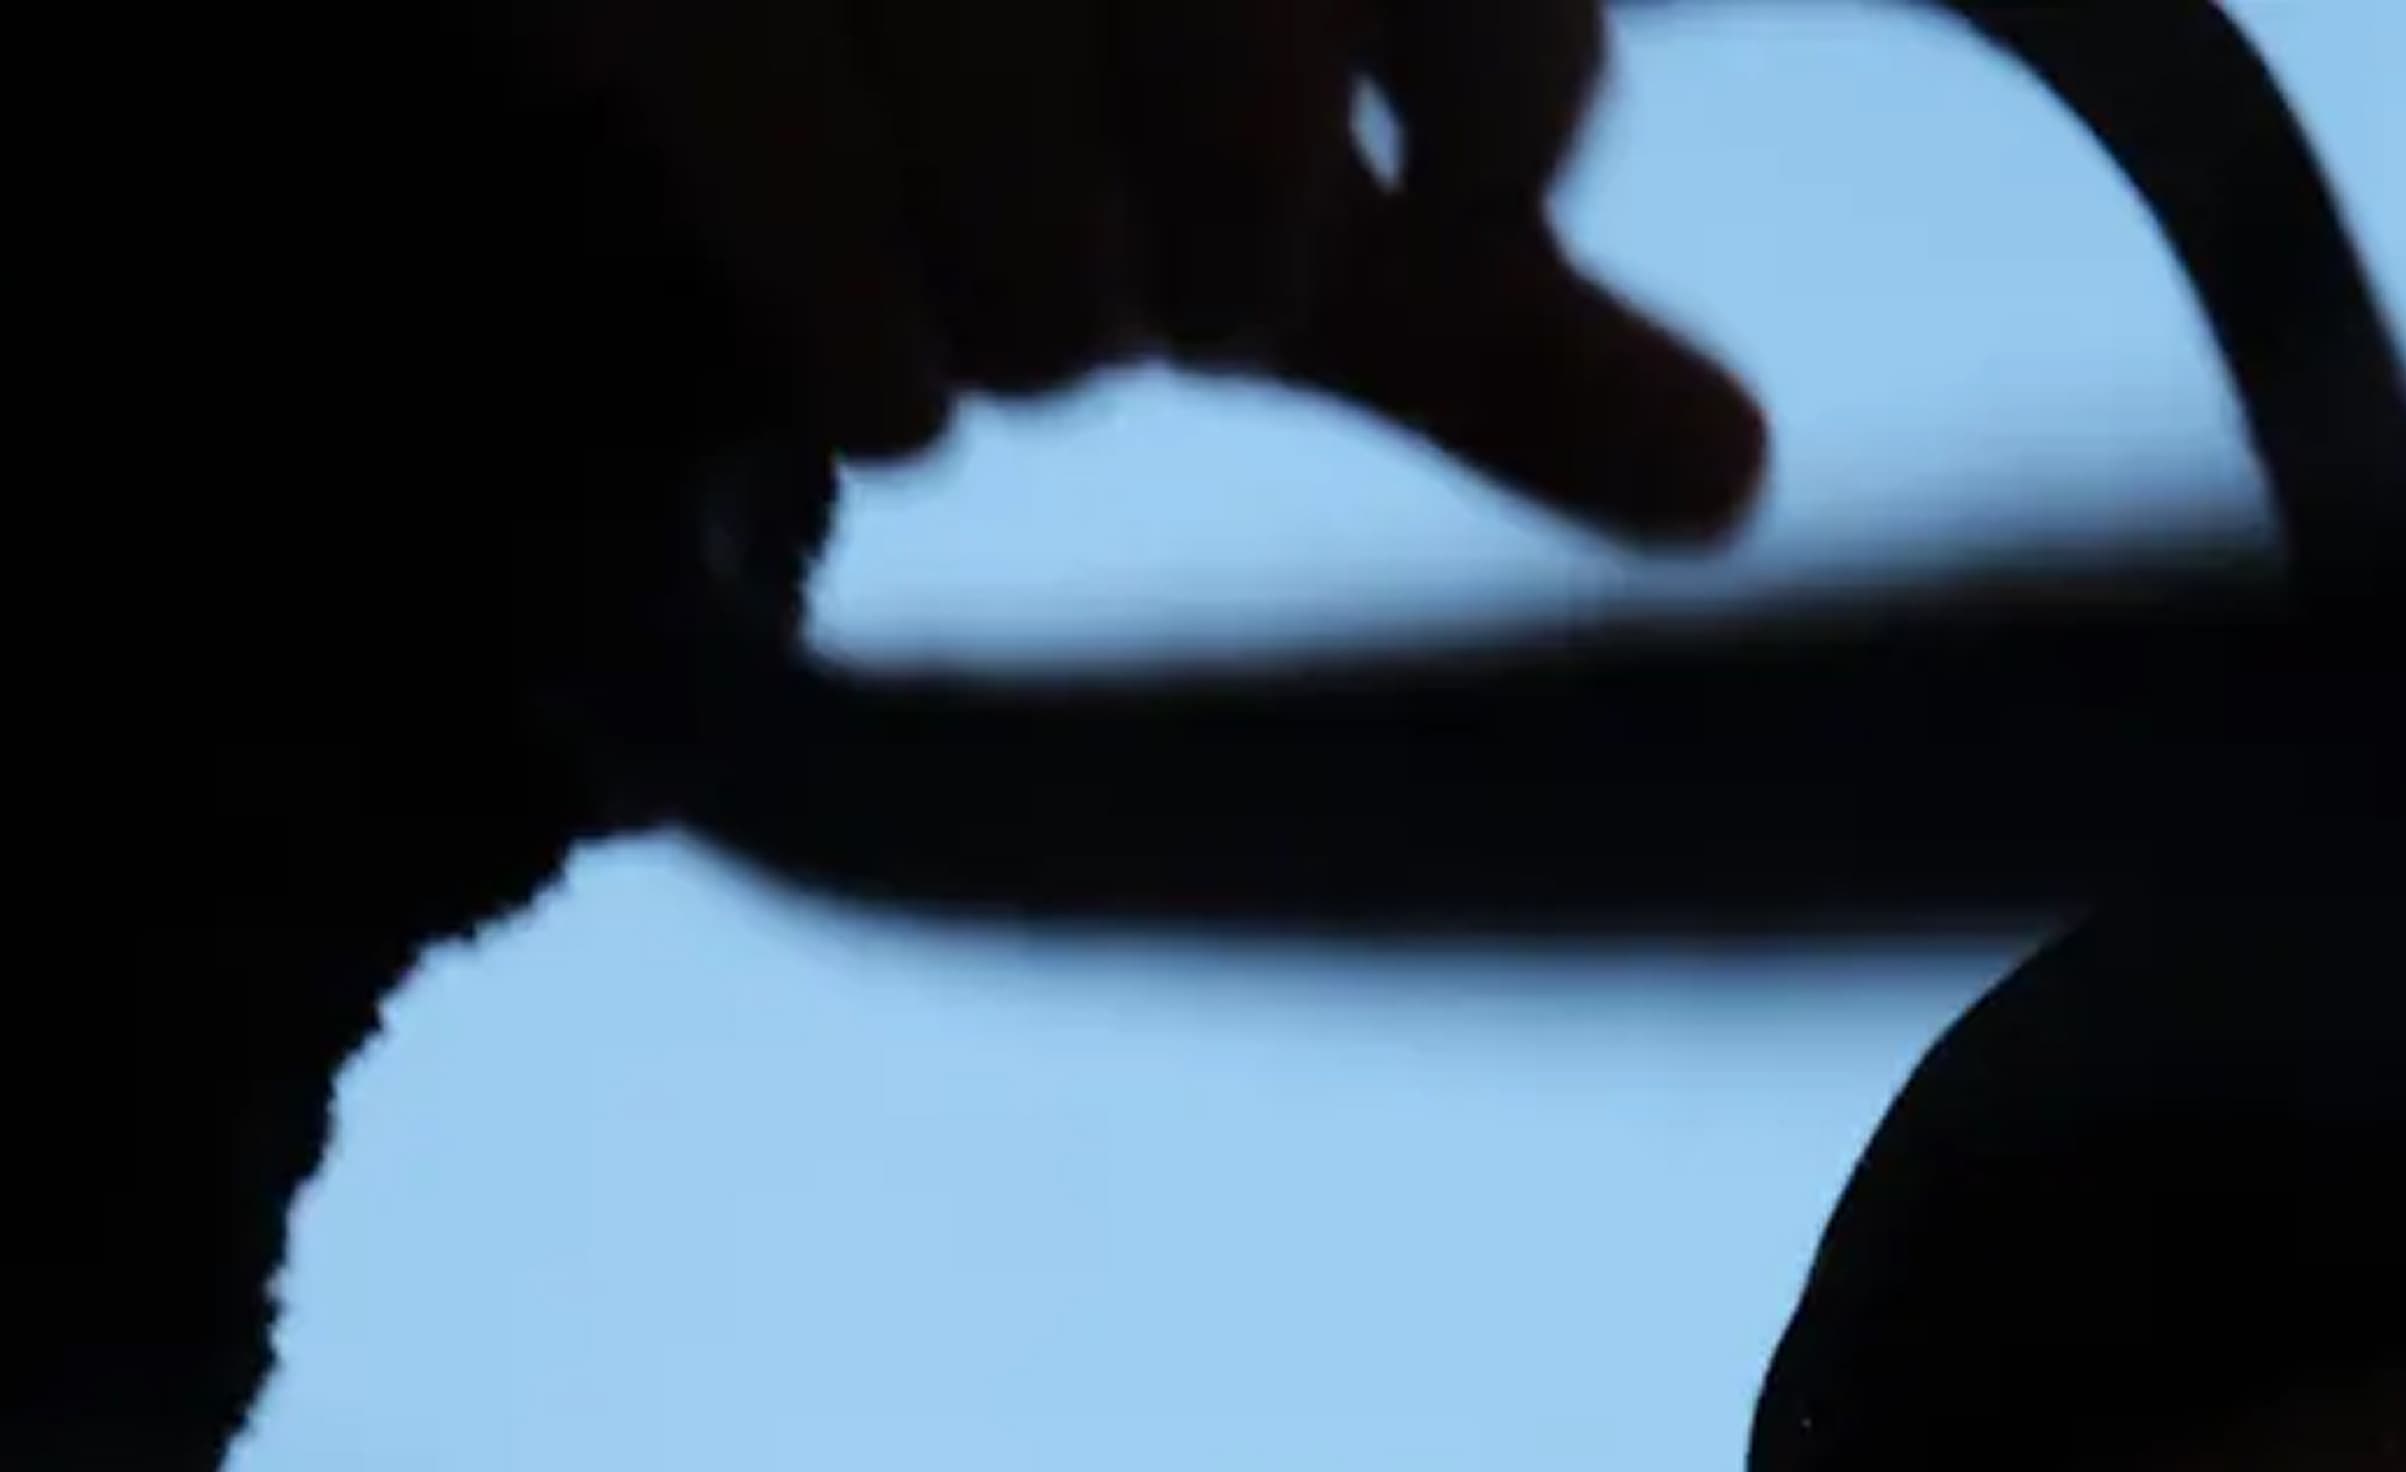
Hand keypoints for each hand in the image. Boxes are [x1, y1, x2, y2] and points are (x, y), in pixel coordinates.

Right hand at [495, 0, 1771, 543]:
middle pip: (1245, 80)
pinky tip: (889, 368)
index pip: (1480, 11)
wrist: (675, 41)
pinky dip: (879, 363)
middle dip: (1236, 251)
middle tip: (1178, 289)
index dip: (1488, 136)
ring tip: (1009, 293)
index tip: (1430, 198)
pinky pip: (813, 206)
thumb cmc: (1021, 97)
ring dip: (1039, 319)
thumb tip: (1730, 490)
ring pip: (1033, 187)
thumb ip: (1483, 319)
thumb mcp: (1280, 196)